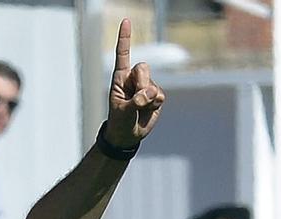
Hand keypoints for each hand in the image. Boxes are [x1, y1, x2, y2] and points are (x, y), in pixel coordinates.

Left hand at [105, 20, 165, 148]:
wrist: (127, 135)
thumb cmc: (119, 121)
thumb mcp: (122, 112)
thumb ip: (135, 101)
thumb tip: (150, 94)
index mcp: (120, 77)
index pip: (123, 54)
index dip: (125, 38)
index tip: (126, 21)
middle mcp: (134, 78)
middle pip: (143, 68)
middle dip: (141, 84)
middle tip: (136, 101)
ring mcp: (146, 86)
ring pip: (153, 85)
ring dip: (147, 100)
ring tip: (139, 109)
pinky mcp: (157, 96)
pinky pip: (160, 96)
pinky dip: (154, 105)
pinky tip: (147, 111)